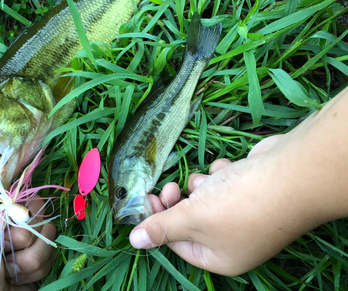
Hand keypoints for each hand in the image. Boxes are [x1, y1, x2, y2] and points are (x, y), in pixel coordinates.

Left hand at [0, 187, 55, 290]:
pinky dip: (37, 269)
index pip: (4, 191)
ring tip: (10, 274)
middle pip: (29, 208)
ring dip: (29, 257)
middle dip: (21, 234)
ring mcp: (15, 245)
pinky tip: (19, 281)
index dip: (6, 208)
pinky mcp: (31, 261)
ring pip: (44, 230)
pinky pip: (49, 250)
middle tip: (2, 253)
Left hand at [131, 135, 298, 276]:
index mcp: (220, 256)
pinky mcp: (250, 190)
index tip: (147, 199)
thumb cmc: (238, 204)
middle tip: (169, 186)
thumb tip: (134, 242)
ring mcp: (244, 214)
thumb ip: (162, 227)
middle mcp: (233, 239)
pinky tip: (230, 169)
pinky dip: (221, 174)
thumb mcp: (192, 219)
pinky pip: (223, 183)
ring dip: (202, 186)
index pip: (177, 243)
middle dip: (179, 201)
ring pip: (206, 198)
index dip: (159, 221)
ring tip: (209, 181)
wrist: (290, 174)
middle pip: (191, 219)